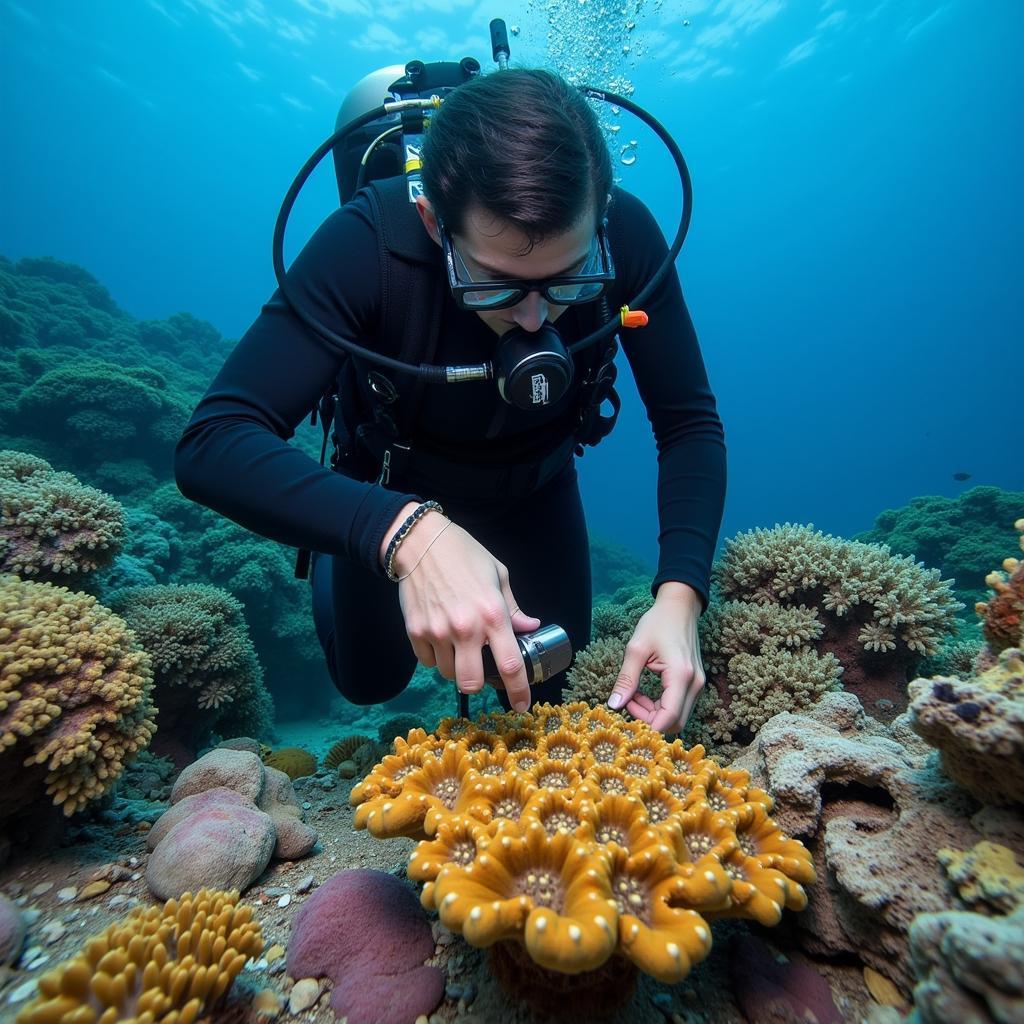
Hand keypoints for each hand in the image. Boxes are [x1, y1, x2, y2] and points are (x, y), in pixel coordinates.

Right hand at [386, 506, 540, 711]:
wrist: (420, 542)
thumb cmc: (464, 555)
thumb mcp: (498, 575)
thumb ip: (513, 608)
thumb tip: (531, 627)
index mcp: (493, 614)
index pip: (510, 665)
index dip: (519, 691)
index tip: (522, 705)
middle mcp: (466, 628)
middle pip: (471, 683)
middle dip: (478, 684)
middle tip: (480, 670)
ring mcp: (437, 632)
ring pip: (448, 674)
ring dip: (456, 668)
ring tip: (458, 645)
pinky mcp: (415, 632)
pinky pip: (427, 661)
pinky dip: (436, 657)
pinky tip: (439, 636)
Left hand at [606, 582, 704, 733]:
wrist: (680, 607)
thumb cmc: (658, 622)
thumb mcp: (636, 649)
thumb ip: (626, 679)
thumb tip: (614, 705)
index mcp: (681, 675)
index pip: (669, 718)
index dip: (647, 724)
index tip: (626, 711)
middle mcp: (695, 684)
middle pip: (675, 723)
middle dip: (649, 720)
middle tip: (629, 701)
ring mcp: (698, 685)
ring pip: (678, 717)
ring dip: (654, 714)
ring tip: (634, 694)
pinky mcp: (695, 683)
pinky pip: (679, 706)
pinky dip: (661, 707)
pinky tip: (644, 693)